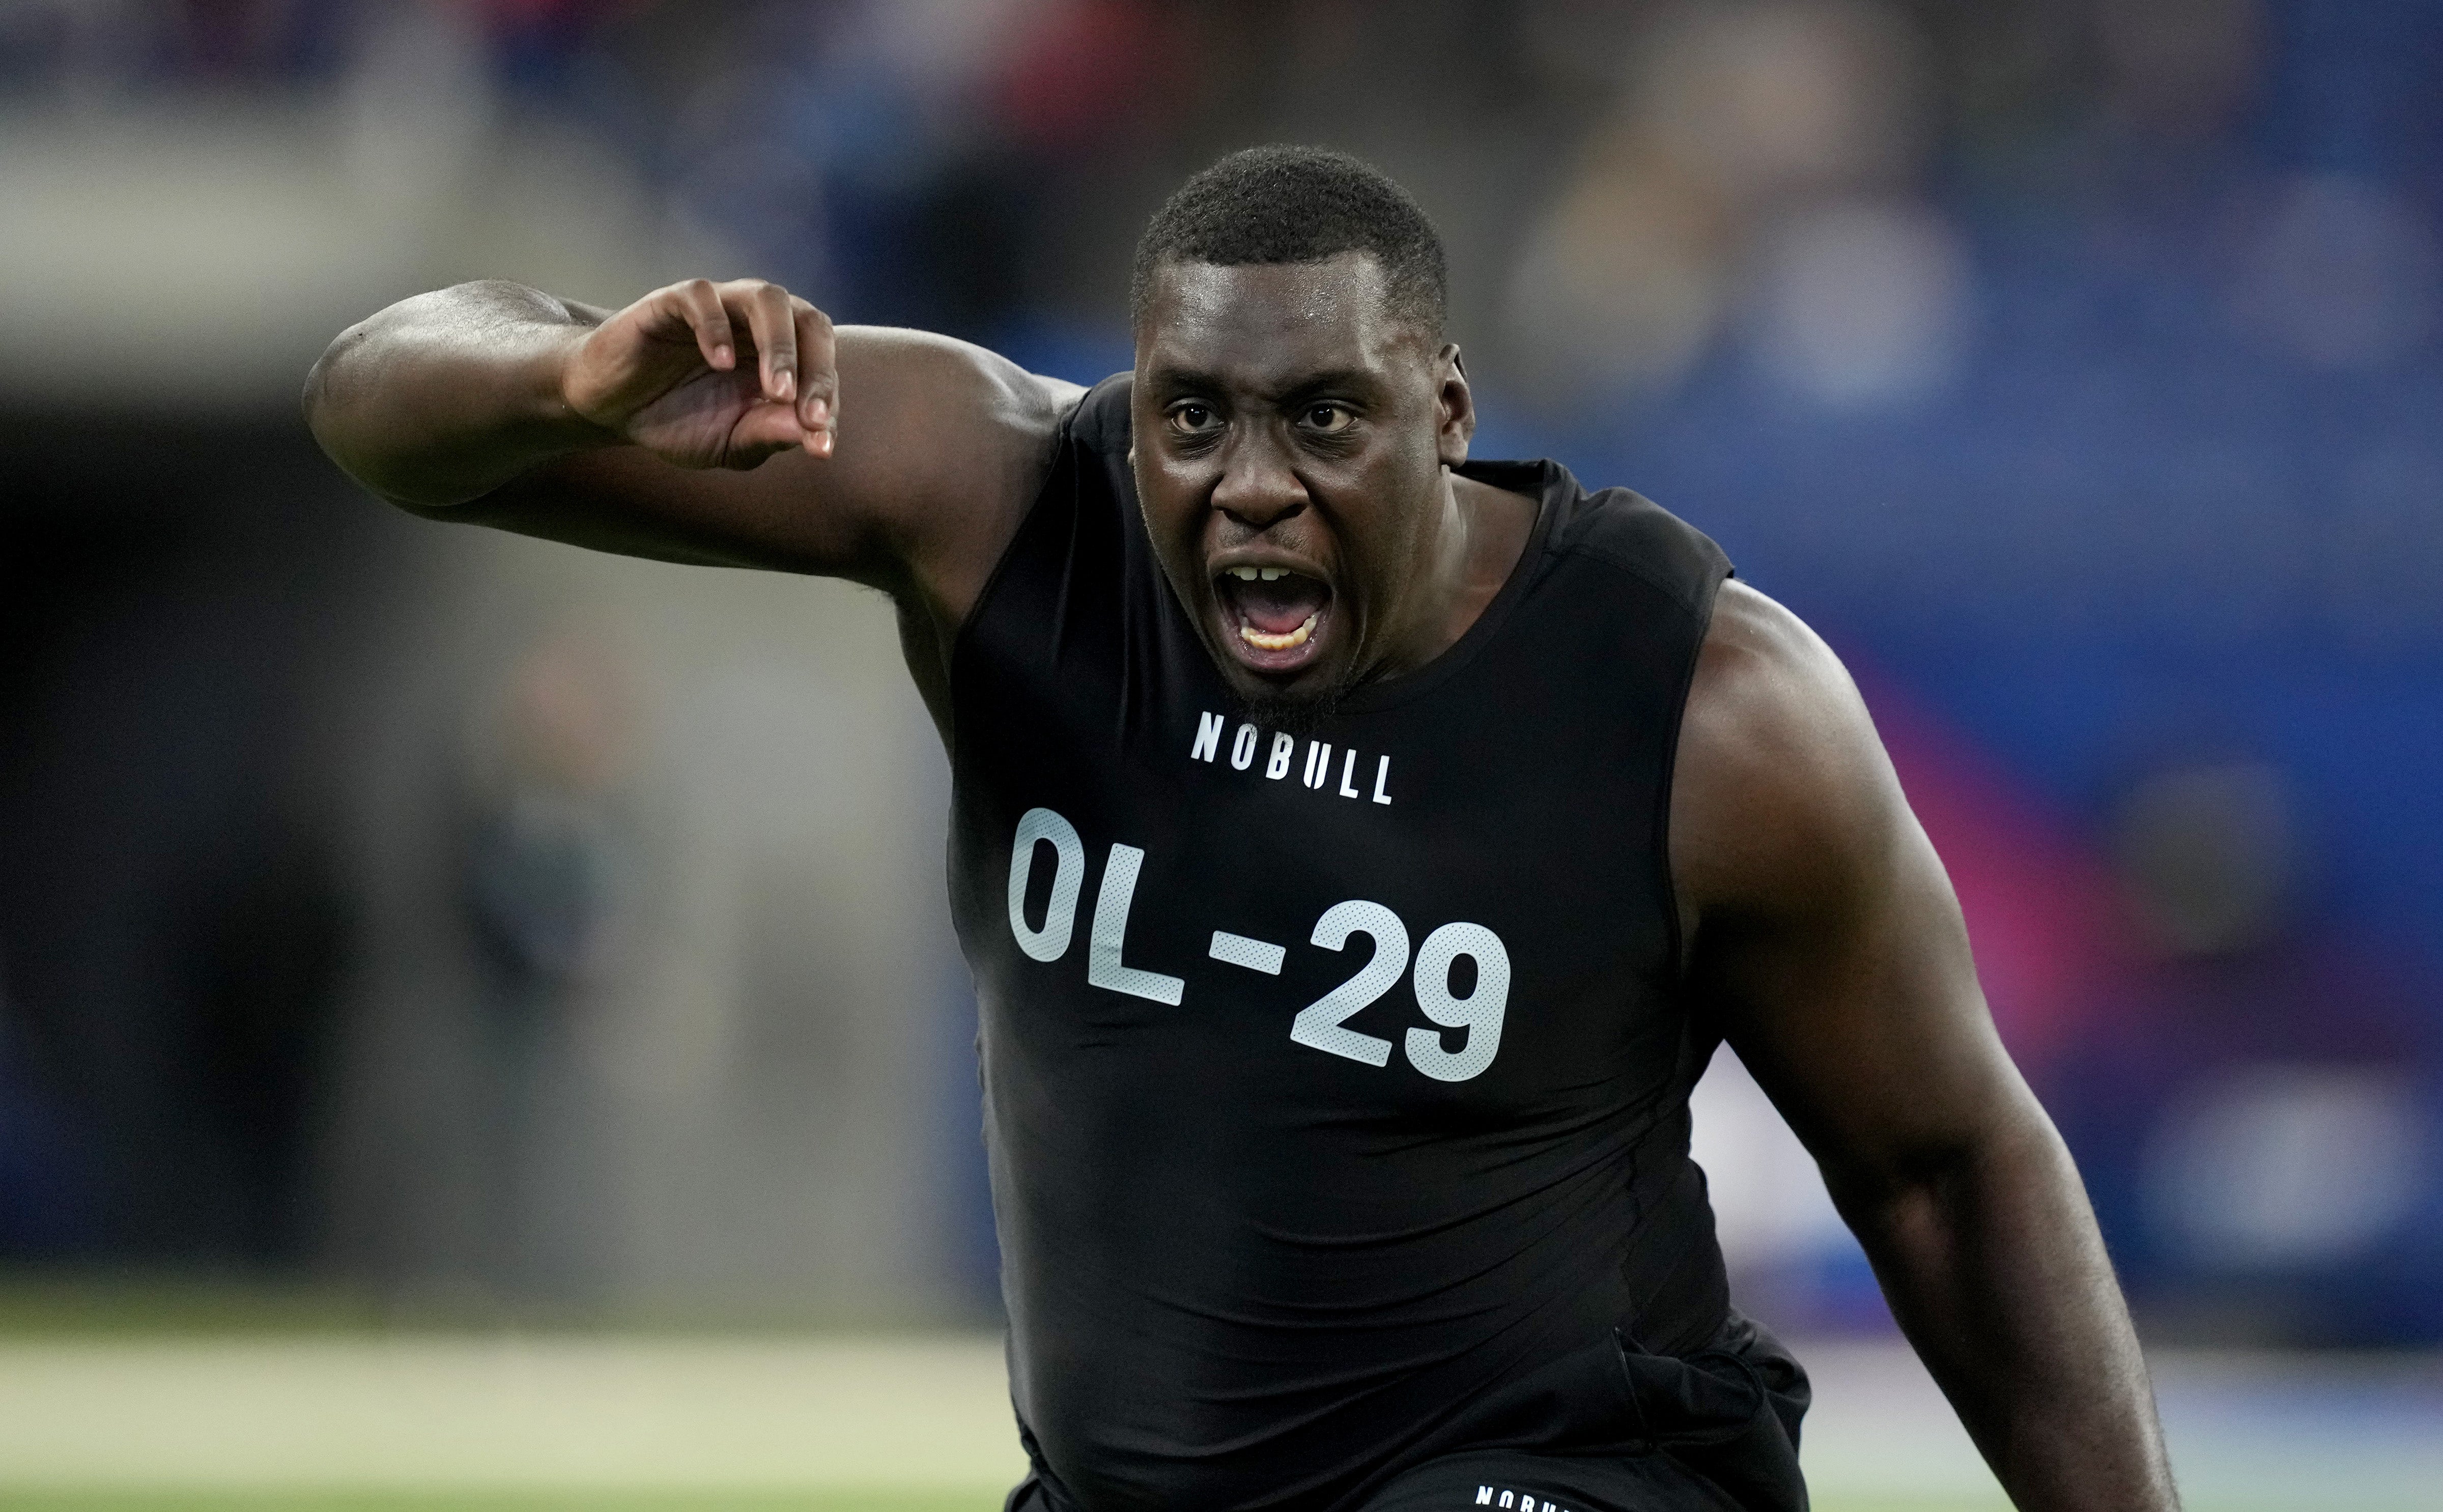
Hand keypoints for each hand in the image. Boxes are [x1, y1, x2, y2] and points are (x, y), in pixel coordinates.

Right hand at [559, 278, 837, 469]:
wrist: (612, 409)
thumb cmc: (678, 420)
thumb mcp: (728, 443)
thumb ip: (768, 436)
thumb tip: (813, 436)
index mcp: (780, 356)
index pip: (822, 365)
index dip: (827, 403)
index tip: (821, 445)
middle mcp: (757, 324)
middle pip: (808, 321)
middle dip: (817, 369)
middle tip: (810, 414)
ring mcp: (717, 307)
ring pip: (766, 298)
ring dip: (780, 345)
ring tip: (777, 391)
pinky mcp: (671, 301)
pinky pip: (701, 296)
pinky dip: (716, 327)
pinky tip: (720, 362)